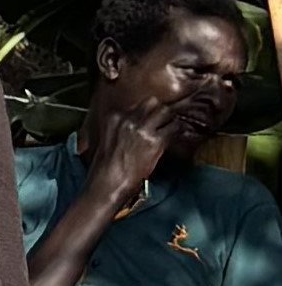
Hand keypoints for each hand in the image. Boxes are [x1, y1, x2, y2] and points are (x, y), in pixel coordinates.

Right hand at [83, 91, 194, 214]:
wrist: (108, 182)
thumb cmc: (106, 165)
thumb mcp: (107, 139)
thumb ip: (120, 127)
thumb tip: (137, 125)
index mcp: (113, 117)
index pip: (136, 104)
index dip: (145, 111)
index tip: (150, 118)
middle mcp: (127, 119)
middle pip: (152, 102)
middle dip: (159, 111)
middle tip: (164, 121)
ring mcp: (141, 129)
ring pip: (165, 111)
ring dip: (170, 119)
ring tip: (171, 128)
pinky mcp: (155, 141)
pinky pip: (174, 128)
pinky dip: (178, 131)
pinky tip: (176, 137)